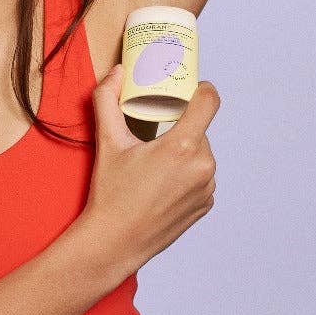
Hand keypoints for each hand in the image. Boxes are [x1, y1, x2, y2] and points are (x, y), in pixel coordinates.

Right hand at [79, 66, 219, 273]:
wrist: (115, 242)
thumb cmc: (112, 194)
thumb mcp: (107, 141)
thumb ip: (107, 99)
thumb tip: (115, 73)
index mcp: (182, 147)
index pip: (209, 102)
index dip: (202, 88)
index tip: (190, 87)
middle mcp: (202, 167)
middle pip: (200, 128)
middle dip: (181, 124)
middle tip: (157, 128)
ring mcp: (207, 188)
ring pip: (201, 152)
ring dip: (184, 148)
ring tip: (156, 158)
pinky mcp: (205, 205)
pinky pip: (201, 176)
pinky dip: (187, 171)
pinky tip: (163, 180)